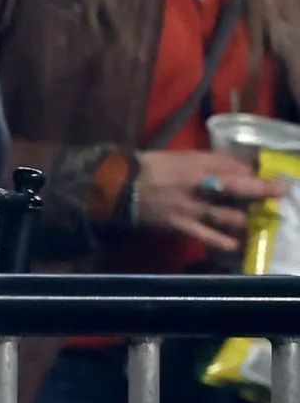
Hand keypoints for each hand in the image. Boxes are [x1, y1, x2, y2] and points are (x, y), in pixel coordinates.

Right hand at [135, 150, 282, 251]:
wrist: (119, 185)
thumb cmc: (149, 167)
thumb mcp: (177, 156)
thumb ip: (205, 162)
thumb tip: (235, 168)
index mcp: (194, 163)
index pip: (231, 165)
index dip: (253, 172)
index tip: (270, 177)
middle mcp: (197, 183)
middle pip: (237, 186)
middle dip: (262, 190)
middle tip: (282, 192)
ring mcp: (191, 206)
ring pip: (228, 214)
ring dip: (248, 219)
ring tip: (260, 222)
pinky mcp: (181, 225)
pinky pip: (208, 236)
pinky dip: (224, 242)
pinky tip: (237, 246)